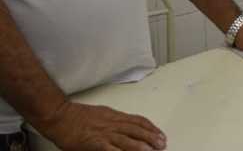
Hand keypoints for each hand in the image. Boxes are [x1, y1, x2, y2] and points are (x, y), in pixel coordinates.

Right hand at [36, 101, 165, 150]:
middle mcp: (112, 123)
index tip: (160, 133)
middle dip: (151, 137)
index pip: (138, 121)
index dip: (151, 127)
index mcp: (115, 116)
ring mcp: (104, 133)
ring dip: (140, 145)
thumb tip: (127, 125)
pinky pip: (110, 149)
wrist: (60, 116)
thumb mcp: (102, 114)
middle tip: (162, 143)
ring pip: (127, 139)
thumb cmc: (78, 116)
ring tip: (152, 150)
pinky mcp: (94, 142)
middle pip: (136, 130)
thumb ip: (114, 120)